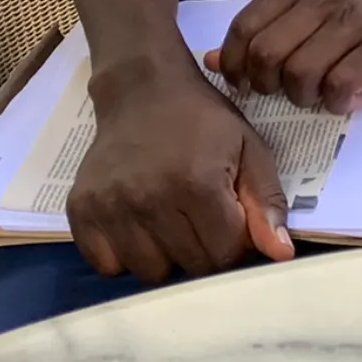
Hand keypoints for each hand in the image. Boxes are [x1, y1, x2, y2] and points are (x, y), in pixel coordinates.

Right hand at [67, 62, 295, 283]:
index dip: (236, 243)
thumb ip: (266, 201)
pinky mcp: (80, 211)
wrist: (142, 88)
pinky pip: (107, 266)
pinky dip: (125, 256)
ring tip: (170, 221)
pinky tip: (138, 225)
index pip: (225, 254)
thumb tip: (280, 254)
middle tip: (201, 218)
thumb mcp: (248, 148)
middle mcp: (150, 200)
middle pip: (189, 267)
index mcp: (197, 184)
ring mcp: (110, 208)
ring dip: (166, 256)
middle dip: (204, 251)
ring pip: (149, 273)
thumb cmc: (202, 120)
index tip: (232, 221)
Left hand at [207, 0, 361, 112]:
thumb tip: (212, 59)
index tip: (249, 84)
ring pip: (298, 75)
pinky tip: (351, 97)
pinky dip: (339, 103)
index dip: (236, 65)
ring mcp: (352, 23)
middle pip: (265, 57)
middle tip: (291, 92)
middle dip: (269, 87)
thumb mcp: (317, 3)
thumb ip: (268, 29)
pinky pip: (339, 87)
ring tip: (324, 94)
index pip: (243, 29)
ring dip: (305, 98)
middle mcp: (321, 0)